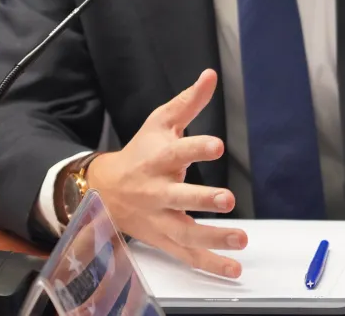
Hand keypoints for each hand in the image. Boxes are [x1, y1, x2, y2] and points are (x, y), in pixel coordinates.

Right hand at [86, 69, 245, 276]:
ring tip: (241, 239)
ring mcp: (160, 219)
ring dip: (213, 239)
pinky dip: (209, 265)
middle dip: (202, 200)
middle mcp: (158, 192)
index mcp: (158, 160)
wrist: (104, 190)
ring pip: (184, 233)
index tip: (216, 145)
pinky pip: (187, 255)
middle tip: (228, 200)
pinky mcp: (164, 238)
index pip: (178, 151)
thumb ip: (188, 102)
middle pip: (179, 198)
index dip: (196, 148)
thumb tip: (210, 75)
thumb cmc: (140, 153)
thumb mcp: (160, 123)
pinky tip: (233, 269)